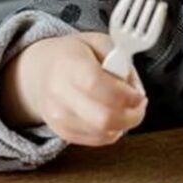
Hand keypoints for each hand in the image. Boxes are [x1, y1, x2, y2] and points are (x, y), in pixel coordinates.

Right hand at [0, 33, 147, 145]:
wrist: (43, 72)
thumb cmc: (73, 56)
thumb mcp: (100, 43)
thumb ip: (122, 61)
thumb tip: (135, 88)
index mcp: (68, 64)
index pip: (95, 85)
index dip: (124, 94)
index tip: (139, 95)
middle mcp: (59, 93)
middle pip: (102, 118)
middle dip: (131, 115)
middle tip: (139, 105)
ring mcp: (58, 116)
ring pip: (103, 133)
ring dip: (124, 124)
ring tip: (126, 108)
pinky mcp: (62, 132)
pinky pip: (97, 140)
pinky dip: (112, 131)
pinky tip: (113, 116)